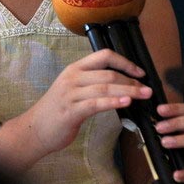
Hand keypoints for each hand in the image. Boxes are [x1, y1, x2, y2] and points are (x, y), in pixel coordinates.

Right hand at [25, 49, 151, 154]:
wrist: (35, 128)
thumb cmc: (57, 110)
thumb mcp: (73, 89)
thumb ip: (92, 84)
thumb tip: (121, 85)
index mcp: (74, 69)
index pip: (103, 55)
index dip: (124, 62)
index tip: (140, 72)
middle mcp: (72, 78)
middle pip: (108, 73)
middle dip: (131, 81)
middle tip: (147, 90)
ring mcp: (70, 94)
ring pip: (105, 87)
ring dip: (128, 91)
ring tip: (143, 96)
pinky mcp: (71, 111)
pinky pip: (96, 104)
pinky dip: (113, 102)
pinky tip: (125, 103)